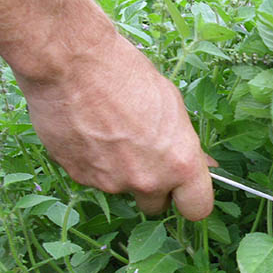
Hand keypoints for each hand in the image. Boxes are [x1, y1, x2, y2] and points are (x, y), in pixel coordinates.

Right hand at [18, 34, 214, 219]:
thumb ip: (184, 144)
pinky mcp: (78, 177)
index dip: (192, 200)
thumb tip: (201, 163)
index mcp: (179, 163)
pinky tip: (89, 131)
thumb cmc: (127, 75)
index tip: (186, 191)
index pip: (197, 208)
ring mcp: (110, 182)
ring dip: (121, 171)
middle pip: (156, 205)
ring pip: (122, 189)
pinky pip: (93, 178)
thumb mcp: (172, 104)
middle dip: (154, 187)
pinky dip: (93, 162)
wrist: (71, 64)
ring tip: (111, 131)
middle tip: (146, 156)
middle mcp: (147, 180)